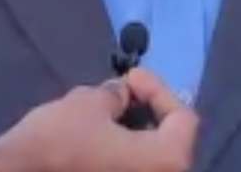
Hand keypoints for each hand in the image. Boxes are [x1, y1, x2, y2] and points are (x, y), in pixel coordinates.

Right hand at [0, 68, 198, 171]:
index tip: (129, 77)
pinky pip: (127, 170)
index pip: (184, 119)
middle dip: (147, 112)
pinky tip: (93, 140)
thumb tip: (122, 95)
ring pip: (147, 160)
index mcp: (167, 162)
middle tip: (122, 93)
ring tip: (104, 114)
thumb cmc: (56, 143)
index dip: (158, 90)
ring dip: (133, 134)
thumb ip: (116, 94)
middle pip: (169, 143)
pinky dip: (119, 155)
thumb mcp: (88, 103)